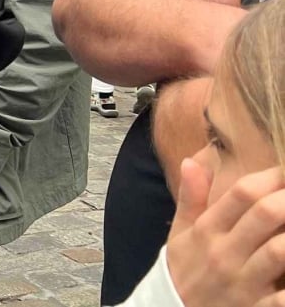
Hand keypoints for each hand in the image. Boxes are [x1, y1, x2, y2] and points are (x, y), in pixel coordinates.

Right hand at [166, 160, 284, 305]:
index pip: (242, 194)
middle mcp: (225, 253)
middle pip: (265, 215)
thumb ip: (190, 198)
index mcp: (208, 230)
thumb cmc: (184, 270)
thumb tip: (192, 161)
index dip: (271, 178)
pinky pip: (282, 298)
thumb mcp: (180, 234)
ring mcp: (243, 283)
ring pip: (280, 252)